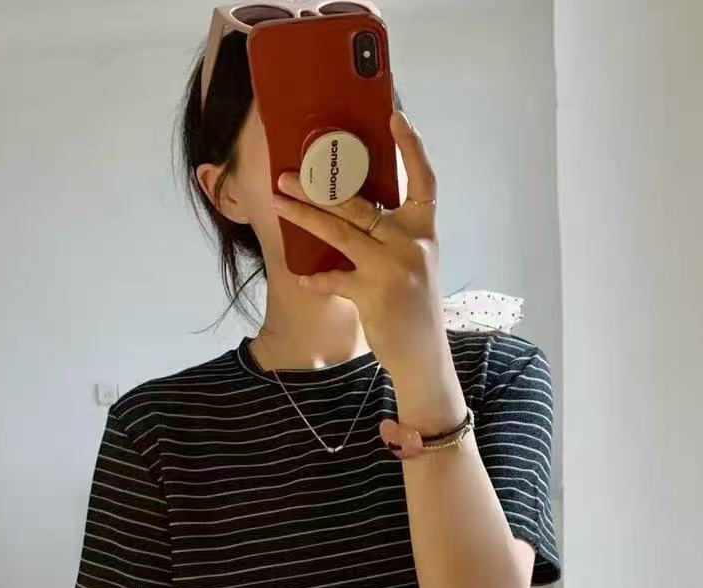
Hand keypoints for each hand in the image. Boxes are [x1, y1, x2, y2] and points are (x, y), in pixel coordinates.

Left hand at [272, 112, 449, 382]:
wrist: (424, 355)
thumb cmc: (413, 307)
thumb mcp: (413, 263)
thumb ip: (391, 235)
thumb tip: (351, 206)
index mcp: (423, 231)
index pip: (423, 181)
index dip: (411, 148)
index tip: (395, 117)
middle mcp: (412, 244)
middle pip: (361, 204)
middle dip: (321, 187)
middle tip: (289, 173)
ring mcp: (394, 268)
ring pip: (342, 232)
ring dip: (305, 215)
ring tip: (279, 199)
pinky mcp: (375, 294)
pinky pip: (336, 278)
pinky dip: (318, 279)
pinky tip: (304, 277)